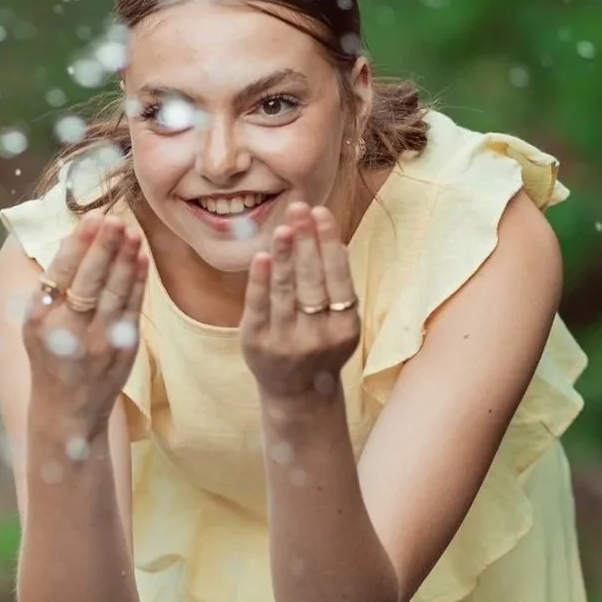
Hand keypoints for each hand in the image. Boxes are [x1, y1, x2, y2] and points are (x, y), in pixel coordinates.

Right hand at [20, 213, 147, 445]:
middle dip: (104, 246)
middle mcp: (67, 332)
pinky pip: (133, 307)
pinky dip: (137, 281)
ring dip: (125, 258)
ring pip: (115, 291)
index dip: (79, 244)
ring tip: (131, 232)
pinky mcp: (123, 350)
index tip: (92, 218)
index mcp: (40, 321)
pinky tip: (140, 258)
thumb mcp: (36, 325)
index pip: (60, 274)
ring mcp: (98, 342)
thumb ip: (52, 288)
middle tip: (115, 218)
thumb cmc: (50, 358)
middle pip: (90, 280)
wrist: (67, 411)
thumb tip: (74, 241)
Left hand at [240, 205, 360, 401]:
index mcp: (344, 328)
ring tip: (283, 227)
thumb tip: (333, 239)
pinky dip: (259, 281)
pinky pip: (258, 307)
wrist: (297, 393)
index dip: (329, 244)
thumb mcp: (338, 321)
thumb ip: (336, 286)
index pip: (338, 278)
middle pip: (312, 281)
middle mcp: (318, 336)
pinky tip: (261, 257)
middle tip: (300, 208)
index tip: (321, 213)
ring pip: (286, 292)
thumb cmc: (320, 346)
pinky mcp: (256, 343)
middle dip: (307, 242)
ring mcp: (286, 342)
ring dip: (285, 256)